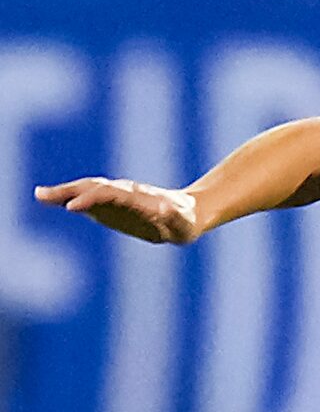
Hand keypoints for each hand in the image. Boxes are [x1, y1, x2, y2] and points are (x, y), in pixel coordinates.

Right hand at [36, 177, 199, 244]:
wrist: (188, 213)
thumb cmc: (186, 221)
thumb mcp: (184, 223)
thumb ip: (173, 217)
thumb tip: (163, 210)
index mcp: (137, 198)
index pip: (109, 196)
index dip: (90, 200)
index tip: (71, 208)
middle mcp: (122, 193)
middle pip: (92, 188)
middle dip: (68, 191)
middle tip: (42, 195)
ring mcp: (115, 198)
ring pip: (86, 191)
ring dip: (63, 192)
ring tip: (39, 195)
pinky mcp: (112, 207)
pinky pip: (87, 200)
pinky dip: (69, 198)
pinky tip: (49, 199)